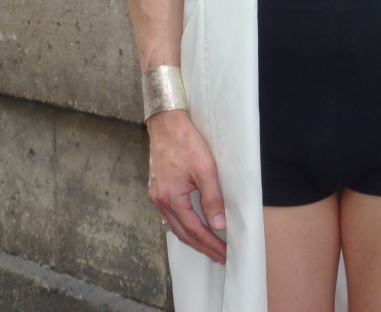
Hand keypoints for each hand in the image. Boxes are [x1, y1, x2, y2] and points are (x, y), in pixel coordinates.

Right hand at [147, 109, 226, 263]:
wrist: (166, 123)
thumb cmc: (186, 142)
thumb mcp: (205, 169)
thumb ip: (212, 199)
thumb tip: (219, 225)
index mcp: (171, 198)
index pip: (194, 230)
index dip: (211, 243)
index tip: (225, 253)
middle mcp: (160, 201)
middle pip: (183, 233)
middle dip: (203, 246)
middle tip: (220, 256)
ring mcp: (156, 196)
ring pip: (175, 226)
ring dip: (193, 238)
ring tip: (209, 246)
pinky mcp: (157, 189)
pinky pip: (170, 215)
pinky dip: (183, 225)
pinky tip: (192, 226)